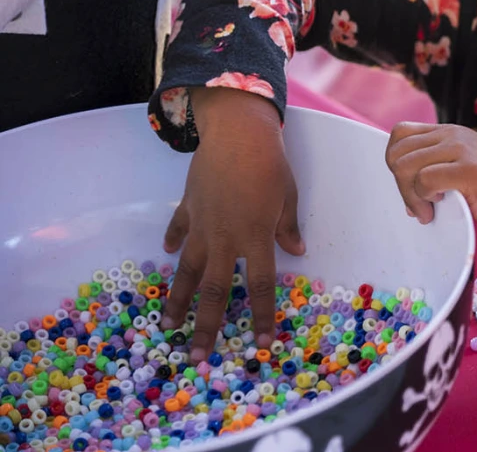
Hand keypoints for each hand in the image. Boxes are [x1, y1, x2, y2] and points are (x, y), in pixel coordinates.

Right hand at [161, 87, 305, 362]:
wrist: (237, 133)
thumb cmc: (270, 164)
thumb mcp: (288, 197)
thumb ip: (288, 228)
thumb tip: (296, 252)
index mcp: (255, 238)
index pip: (261, 287)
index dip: (263, 317)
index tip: (261, 344)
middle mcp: (224, 239)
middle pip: (215, 292)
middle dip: (207, 327)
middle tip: (196, 357)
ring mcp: (201, 225)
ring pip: (186, 271)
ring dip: (177, 300)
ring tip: (167, 324)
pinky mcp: (187, 207)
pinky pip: (179, 230)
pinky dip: (174, 242)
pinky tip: (167, 253)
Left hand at [386, 122, 476, 239]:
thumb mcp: (458, 169)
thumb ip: (433, 167)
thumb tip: (401, 185)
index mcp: (449, 132)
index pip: (400, 133)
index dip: (396, 162)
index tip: (411, 187)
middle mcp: (453, 134)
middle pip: (398, 151)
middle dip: (400, 184)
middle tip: (418, 205)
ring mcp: (462, 149)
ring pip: (406, 166)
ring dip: (410, 195)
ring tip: (426, 210)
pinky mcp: (469, 169)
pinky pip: (425, 180)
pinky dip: (423, 199)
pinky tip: (438, 208)